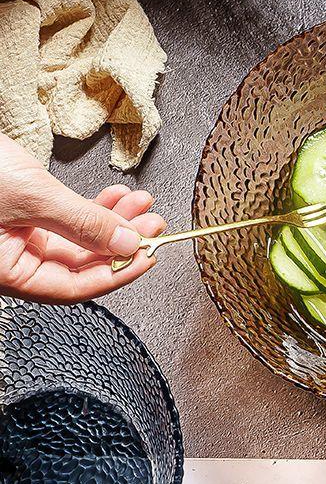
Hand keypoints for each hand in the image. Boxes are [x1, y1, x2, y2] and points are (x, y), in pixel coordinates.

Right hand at [0, 133, 165, 304]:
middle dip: (123, 240)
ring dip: (113, 220)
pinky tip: (116, 196)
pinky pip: (66, 219)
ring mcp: (15, 237)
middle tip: (153, 224)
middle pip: (82, 262)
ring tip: (142, 204)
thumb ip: (81, 223)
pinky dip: (93, 208)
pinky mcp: (20, 214)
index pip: (76, 287)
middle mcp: (12, 260)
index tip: (149, 256)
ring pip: (78, 239)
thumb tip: (126, 244)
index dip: (118, 272)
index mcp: (7, 272)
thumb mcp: (30, 196)